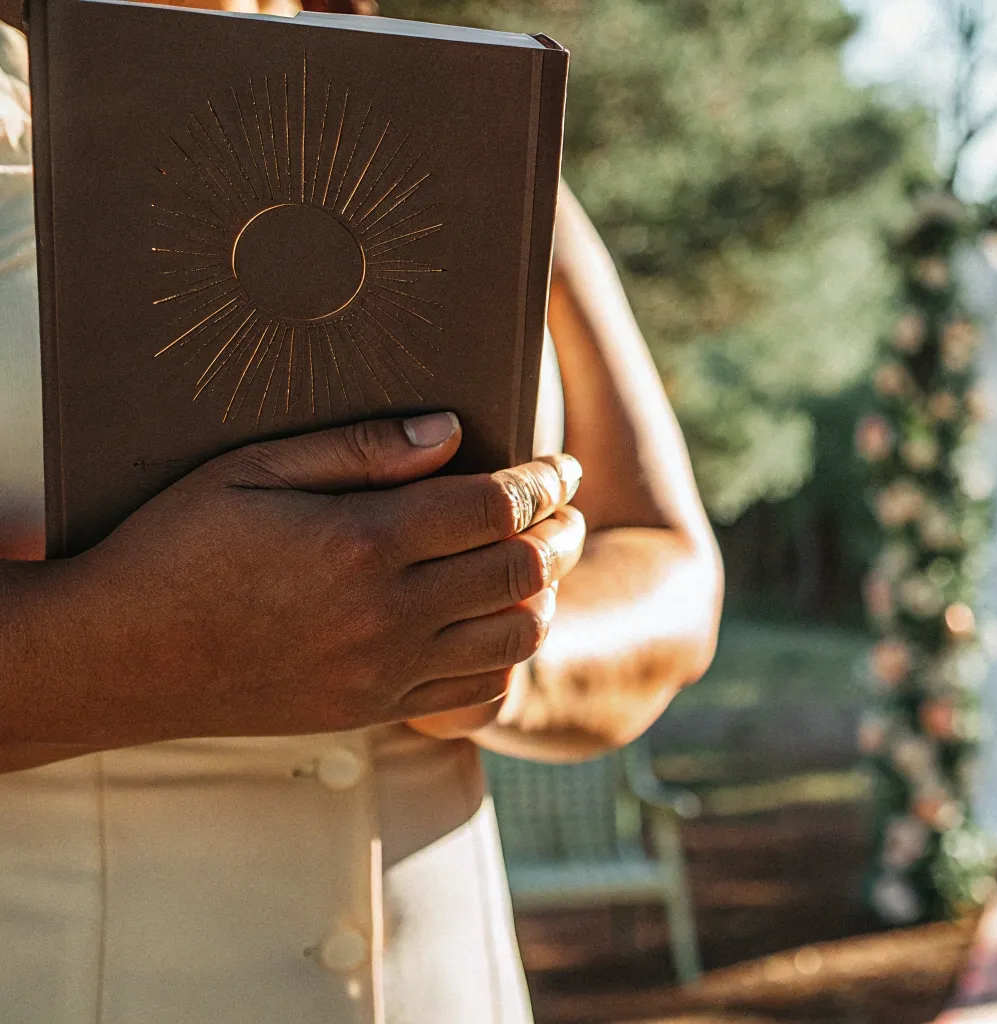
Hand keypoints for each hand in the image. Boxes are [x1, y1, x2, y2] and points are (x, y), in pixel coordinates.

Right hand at [23, 413, 586, 744]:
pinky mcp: (375, 709)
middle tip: (566, 510)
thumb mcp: (252, 470)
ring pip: (516, 638)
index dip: (544, 481)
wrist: (119, 658)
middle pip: (523, 572)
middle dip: (562, 533)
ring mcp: (385, 670)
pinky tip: (495, 625)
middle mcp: (385, 613)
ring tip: (540, 563)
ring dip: (544, 596)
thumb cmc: (174, 549)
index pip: (496, 507)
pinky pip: (477, 693)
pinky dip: (507, 657)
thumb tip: (450, 431)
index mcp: (361, 543)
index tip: (558, 466)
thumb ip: (361, 448)